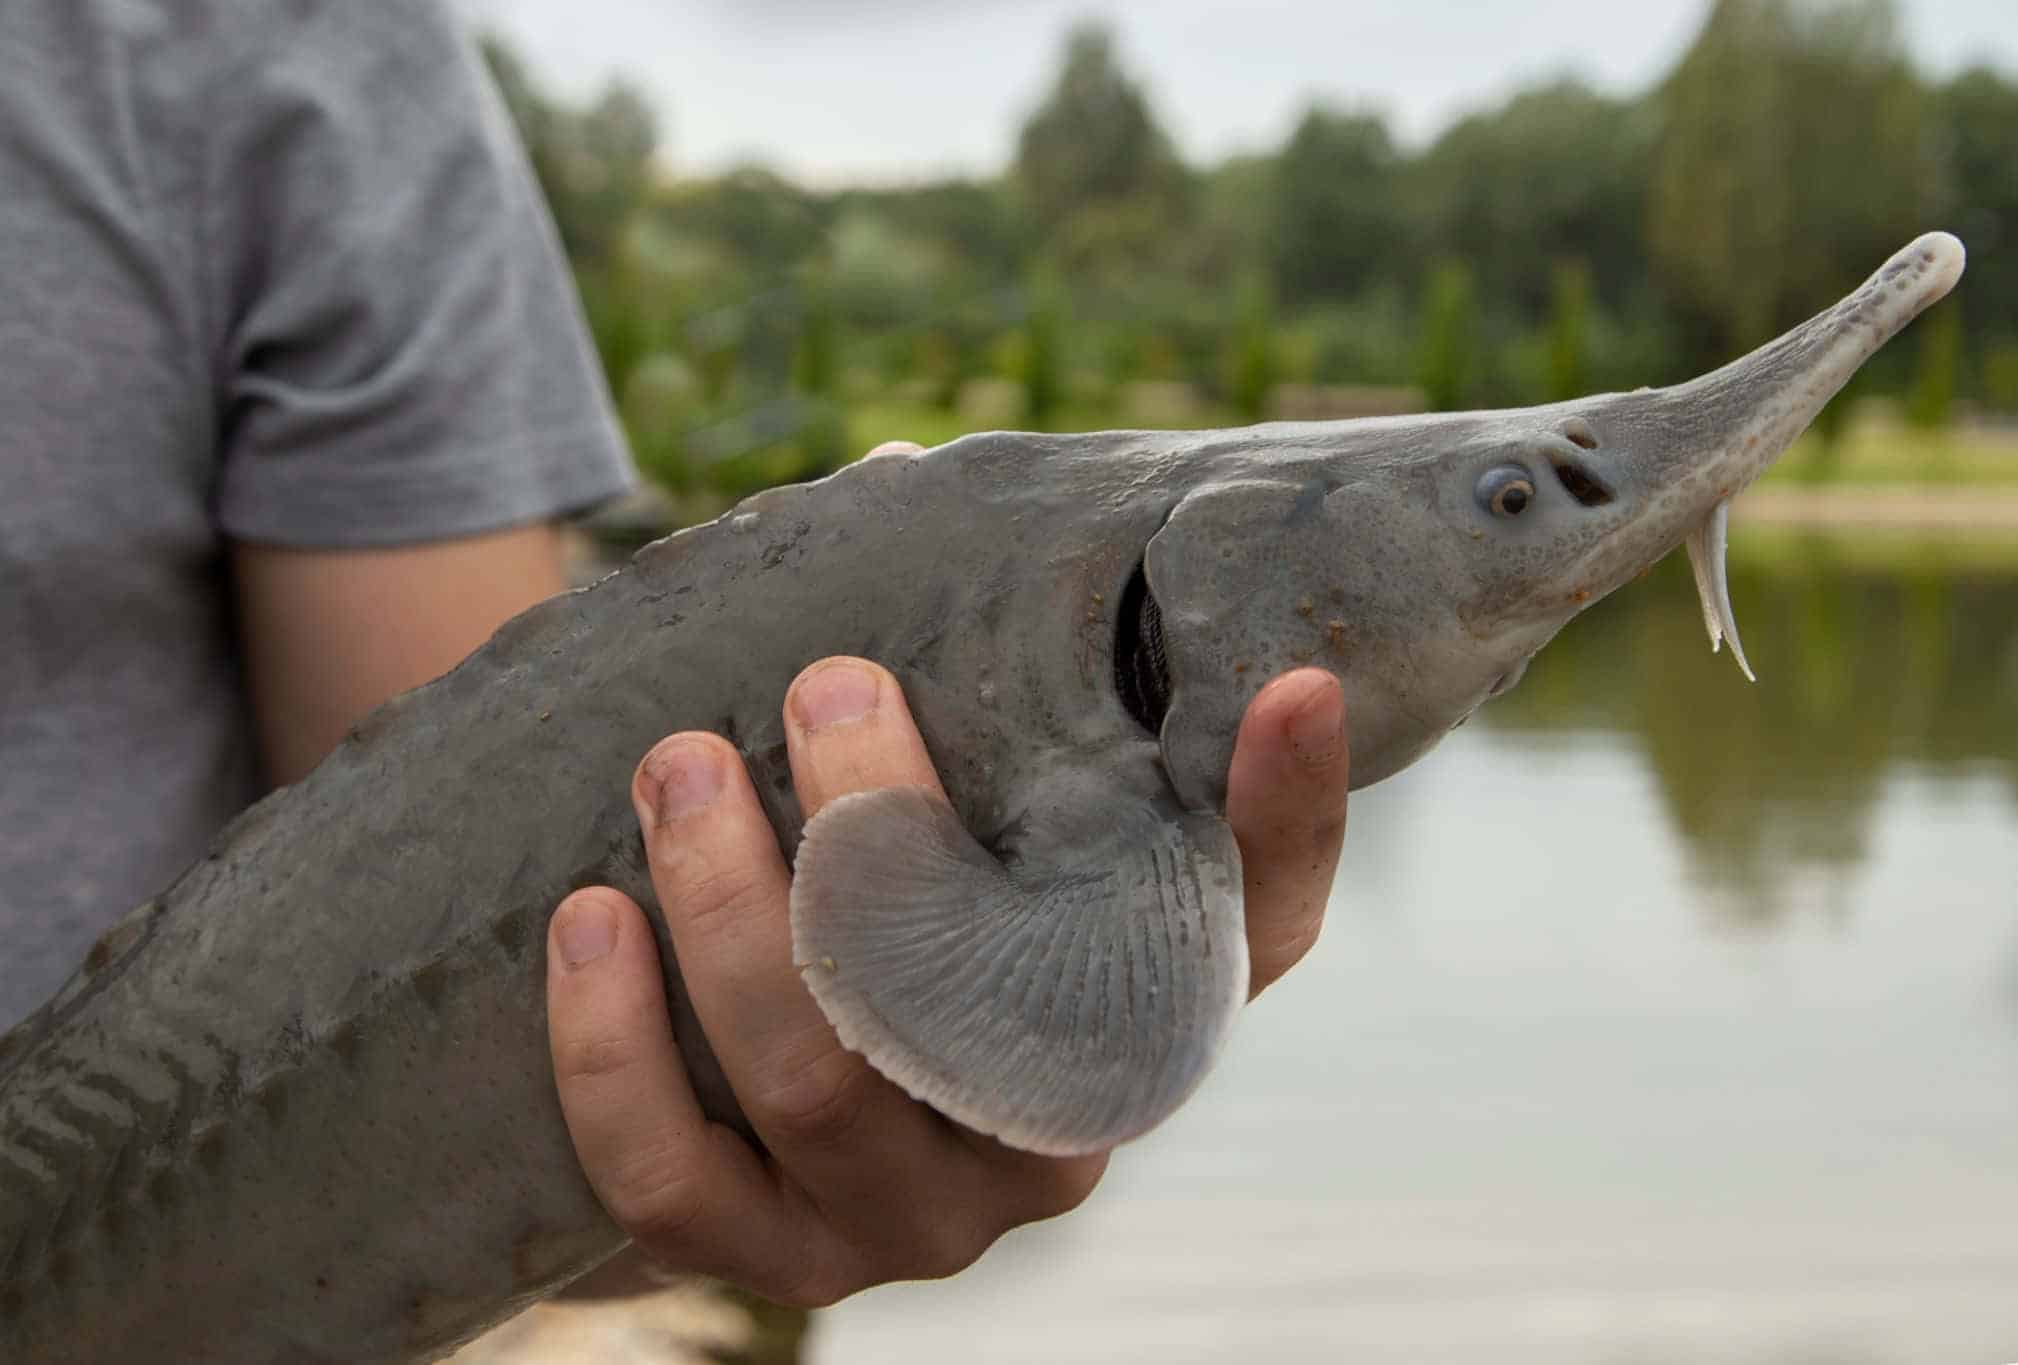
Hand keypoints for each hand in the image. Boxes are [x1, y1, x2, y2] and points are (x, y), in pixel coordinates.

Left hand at [544, 659, 1346, 1304]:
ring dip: (731, 914)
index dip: (1293, 814)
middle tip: (818, 682)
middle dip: (881, 826)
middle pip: (979, 998)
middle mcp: (1051, 1136)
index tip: (1295, 685)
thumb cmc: (878, 892)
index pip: (1261, 926)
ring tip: (674, 768)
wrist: (745, 1070)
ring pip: (820, 1086)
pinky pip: (677, 1189)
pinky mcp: (774, 1265)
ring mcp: (913, 1221)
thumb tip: (891, 470)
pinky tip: (587, 919)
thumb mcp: (957, 797)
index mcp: (1132, 1012)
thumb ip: (966, 673)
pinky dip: (616, 1052)